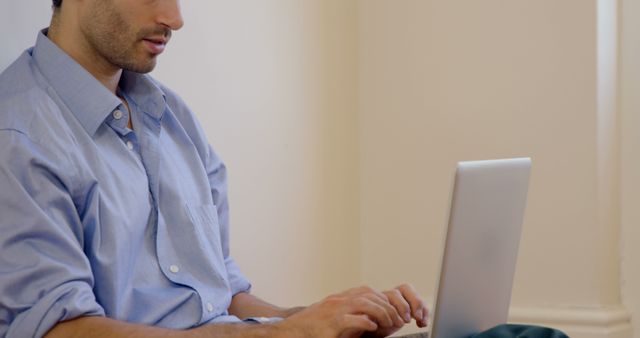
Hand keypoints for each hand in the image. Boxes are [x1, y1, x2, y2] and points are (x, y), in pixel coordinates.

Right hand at [276, 284, 427, 337]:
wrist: (292, 331)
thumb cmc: (313, 327)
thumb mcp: (333, 316)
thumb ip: (350, 313)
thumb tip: (372, 319)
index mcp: (340, 298)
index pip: (368, 291)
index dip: (384, 300)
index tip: (394, 312)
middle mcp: (338, 300)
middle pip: (370, 295)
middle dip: (388, 306)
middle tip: (399, 319)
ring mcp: (334, 310)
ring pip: (365, 303)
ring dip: (382, 313)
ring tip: (390, 324)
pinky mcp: (331, 324)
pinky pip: (352, 318)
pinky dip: (365, 322)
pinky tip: (373, 327)